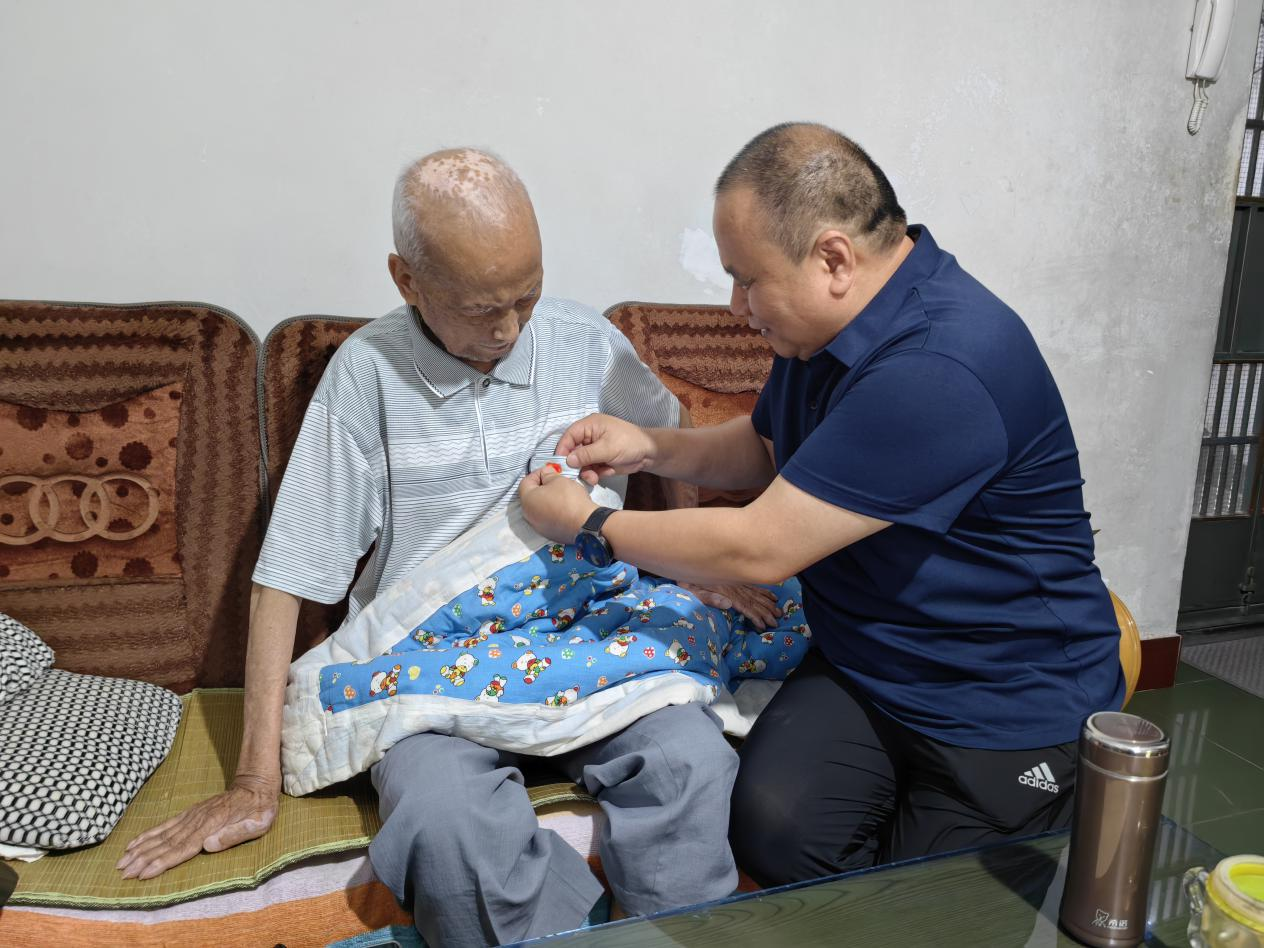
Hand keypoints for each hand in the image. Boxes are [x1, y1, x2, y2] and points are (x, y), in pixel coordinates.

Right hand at [116, 774, 278, 879]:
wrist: (257, 784)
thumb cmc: (260, 808)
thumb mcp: (258, 823)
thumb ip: (235, 834)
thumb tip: (208, 845)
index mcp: (212, 825)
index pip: (183, 848)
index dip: (162, 862)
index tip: (143, 874)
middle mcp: (196, 821)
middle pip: (166, 843)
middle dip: (143, 859)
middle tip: (123, 874)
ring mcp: (191, 816)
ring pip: (161, 835)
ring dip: (140, 849)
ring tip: (121, 862)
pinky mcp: (189, 814)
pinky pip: (165, 825)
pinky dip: (147, 834)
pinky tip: (134, 843)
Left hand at [519, 465, 598, 541]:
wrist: (585, 524)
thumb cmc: (570, 501)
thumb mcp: (559, 480)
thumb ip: (548, 475)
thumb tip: (546, 474)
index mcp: (527, 500)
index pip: (526, 481)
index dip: (538, 473)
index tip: (548, 471)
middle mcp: (529, 515)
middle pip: (531, 496)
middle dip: (542, 487)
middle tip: (554, 481)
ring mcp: (538, 526)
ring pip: (539, 508)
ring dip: (547, 500)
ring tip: (561, 494)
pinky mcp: (549, 533)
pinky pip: (547, 519)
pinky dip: (553, 512)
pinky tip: (564, 507)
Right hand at [556, 413, 657, 485]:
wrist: (649, 453)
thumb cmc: (629, 443)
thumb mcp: (607, 448)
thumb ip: (587, 454)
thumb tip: (568, 460)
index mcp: (589, 426)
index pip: (569, 436)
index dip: (562, 450)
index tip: (560, 464)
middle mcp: (589, 437)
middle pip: (572, 451)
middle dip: (576, 465)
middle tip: (579, 476)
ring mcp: (594, 449)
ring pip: (581, 463)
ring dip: (586, 472)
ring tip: (594, 478)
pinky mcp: (599, 460)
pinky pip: (590, 469)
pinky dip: (595, 473)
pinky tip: (606, 473)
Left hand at [682, 582, 780, 629]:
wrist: (685, 558)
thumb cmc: (687, 578)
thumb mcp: (694, 590)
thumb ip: (710, 598)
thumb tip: (729, 605)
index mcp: (726, 592)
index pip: (744, 606)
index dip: (755, 616)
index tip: (764, 625)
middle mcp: (734, 587)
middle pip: (754, 601)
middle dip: (766, 612)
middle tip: (777, 622)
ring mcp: (736, 582)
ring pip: (756, 594)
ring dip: (768, 603)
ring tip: (779, 612)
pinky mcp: (736, 578)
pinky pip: (753, 585)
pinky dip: (764, 591)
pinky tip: (773, 595)